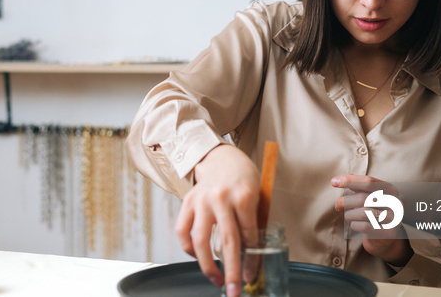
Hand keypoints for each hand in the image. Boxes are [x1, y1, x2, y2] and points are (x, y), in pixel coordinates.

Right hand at [175, 144, 259, 296]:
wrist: (223, 158)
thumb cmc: (244, 179)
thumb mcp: (257, 197)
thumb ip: (253, 224)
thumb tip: (253, 258)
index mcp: (243, 196)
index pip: (248, 236)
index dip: (251, 260)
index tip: (251, 277)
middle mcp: (221, 198)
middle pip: (227, 242)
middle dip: (232, 271)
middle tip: (235, 291)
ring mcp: (202, 200)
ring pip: (201, 240)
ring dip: (207, 266)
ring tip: (215, 279)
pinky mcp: (187, 201)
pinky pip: (183, 230)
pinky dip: (188, 248)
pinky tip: (197, 256)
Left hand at [331, 174, 412, 265]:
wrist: (384, 237)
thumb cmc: (373, 211)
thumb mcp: (368, 195)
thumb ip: (356, 185)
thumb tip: (338, 179)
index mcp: (390, 189)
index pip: (368, 181)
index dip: (350, 181)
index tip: (334, 182)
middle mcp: (395, 202)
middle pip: (363, 198)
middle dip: (345, 201)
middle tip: (337, 205)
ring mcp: (394, 219)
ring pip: (363, 213)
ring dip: (349, 215)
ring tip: (348, 216)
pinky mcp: (389, 233)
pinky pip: (365, 226)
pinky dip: (355, 225)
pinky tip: (355, 225)